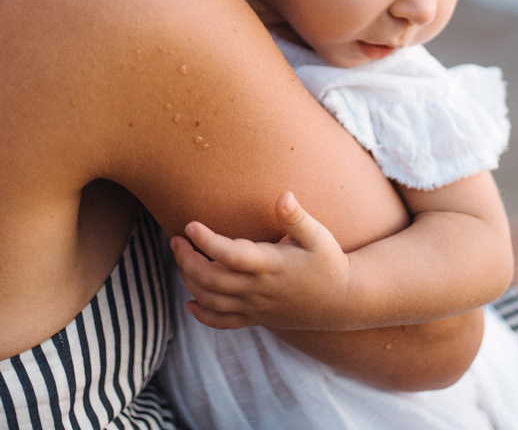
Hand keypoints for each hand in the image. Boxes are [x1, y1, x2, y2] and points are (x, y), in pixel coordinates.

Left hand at [170, 192, 356, 330]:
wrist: (342, 301)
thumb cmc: (329, 263)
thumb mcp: (319, 236)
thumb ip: (297, 218)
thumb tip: (284, 195)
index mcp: (271, 265)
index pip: (231, 255)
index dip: (207, 242)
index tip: (190, 225)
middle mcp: (259, 289)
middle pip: (212, 280)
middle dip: (188, 260)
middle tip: (175, 240)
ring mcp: (255, 306)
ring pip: (212, 300)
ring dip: (190, 281)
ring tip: (181, 259)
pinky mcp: (256, 318)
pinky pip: (224, 323)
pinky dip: (204, 316)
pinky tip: (190, 304)